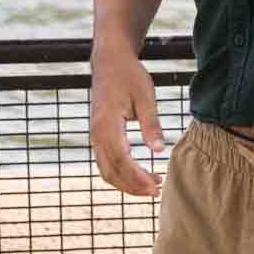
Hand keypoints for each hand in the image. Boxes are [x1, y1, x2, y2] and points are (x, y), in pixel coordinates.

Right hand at [90, 47, 166, 196]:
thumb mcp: (146, 96)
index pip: (122, 160)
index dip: (138, 177)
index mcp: (107, 125)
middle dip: (133, 186)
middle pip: (111, 171)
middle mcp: (96, 134)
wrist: (110, 62)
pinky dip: (120, 173)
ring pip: (106, 170)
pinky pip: (105, 162)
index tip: (157, 186)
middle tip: (157, 191)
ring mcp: (95, 136)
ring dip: (126, 182)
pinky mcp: (98, 135)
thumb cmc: (130, 76)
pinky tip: (138, 174)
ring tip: (151, 186)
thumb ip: (151, 124)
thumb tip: (159, 150)